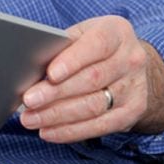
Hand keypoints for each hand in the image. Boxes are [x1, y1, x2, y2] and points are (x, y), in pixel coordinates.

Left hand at [20, 15, 163, 142]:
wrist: (129, 63)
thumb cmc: (93, 46)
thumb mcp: (80, 34)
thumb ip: (60, 46)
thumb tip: (28, 67)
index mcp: (116, 33)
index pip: (96, 45)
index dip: (72, 61)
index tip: (50, 74)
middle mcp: (130, 59)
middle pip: (91, 80)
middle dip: (56, 93)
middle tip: (28, 100)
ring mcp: (134, 87)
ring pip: (93, 106)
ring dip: (58, 115)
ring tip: (31, 119)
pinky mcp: (132, 112)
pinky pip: (100, 126)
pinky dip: (71, 131)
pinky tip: (49, 131)